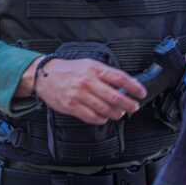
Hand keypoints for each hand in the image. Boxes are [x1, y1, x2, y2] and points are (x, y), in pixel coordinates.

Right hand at [19, 57, 146, 124]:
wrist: (44, 75)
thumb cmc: (68, 70)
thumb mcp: (88, 65)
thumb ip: (104, 74)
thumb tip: (123, 85)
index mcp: (94, 69)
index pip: (120, 78)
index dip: (134, 87)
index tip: (141, 93)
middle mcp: (87, 81)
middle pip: (115, 97)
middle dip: (128, 104)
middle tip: (134, 107)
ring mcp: (79, 94)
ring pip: (105, 109)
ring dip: (116, 114)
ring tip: (120, 113)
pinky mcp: (72, 106)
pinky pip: (92, 117)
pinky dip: (101, 119)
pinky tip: (104, 117)